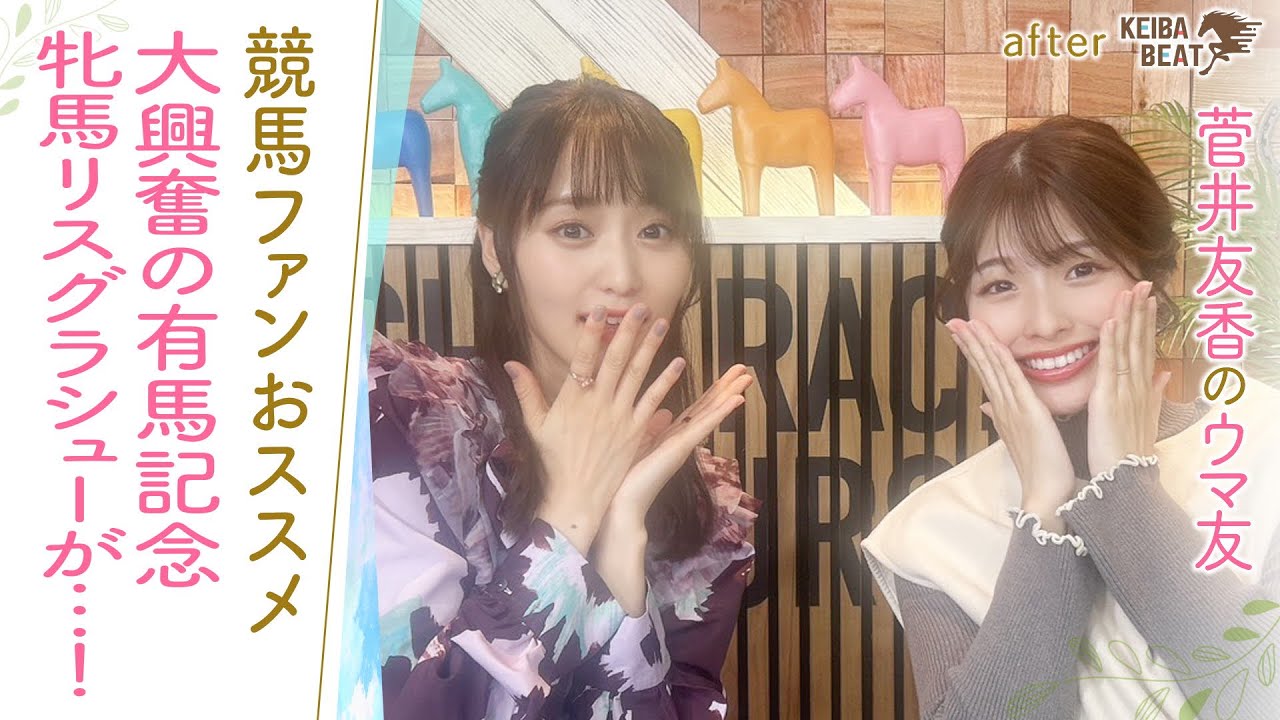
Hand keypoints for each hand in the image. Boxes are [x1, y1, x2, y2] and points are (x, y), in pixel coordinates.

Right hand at [505, 303, 684, 554]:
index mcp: (572, 399)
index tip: (599, 311)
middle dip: (628, 331)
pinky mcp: (636, 432)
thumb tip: (511, 363)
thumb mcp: (535, 425)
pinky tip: (677, 363)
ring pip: (637, 374)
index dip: (591, 334)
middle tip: (640, 307)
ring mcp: (620, 417)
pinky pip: (653, 401)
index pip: (583, 358)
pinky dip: (666, 381)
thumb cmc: (554, 461)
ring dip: (650, 347)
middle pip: (615, 360)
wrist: (577, 497)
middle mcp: (598, 404)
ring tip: (661, 323)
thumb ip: (527, 392)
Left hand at [592, 364, 751, 615]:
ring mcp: (683, 445)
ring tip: (748, 377)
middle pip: (708, 408)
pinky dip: (721, 412)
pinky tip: (737, 400)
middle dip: (726, 387)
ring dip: (730, 395)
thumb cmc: (622, 477)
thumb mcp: (637, 442)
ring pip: (710, 414)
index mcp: (671, 437)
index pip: (697, 408)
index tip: (727, 374)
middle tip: (745, 368)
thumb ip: (651, 426)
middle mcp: (681, 440)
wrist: (619, 505)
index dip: (713, 391)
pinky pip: (703, 427)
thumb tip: (664, 411)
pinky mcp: (680, 449)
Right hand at [947, 318, 1075, 525]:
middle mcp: (1002, 408)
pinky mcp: (1027, 410)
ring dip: (978, 344)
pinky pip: (1010, 377)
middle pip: (982, 368)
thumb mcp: (1020, 440)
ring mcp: (1012, 408)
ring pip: (992, 368)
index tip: (963, 336)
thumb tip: (987, 407)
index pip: (986, 376)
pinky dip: (1000, 357)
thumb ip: (1004, 419)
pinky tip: (991, 341)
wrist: (1046, 494)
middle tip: (953, 323)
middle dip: (968, 344)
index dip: (973, 354)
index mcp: (1003, 413)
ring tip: (965, 324)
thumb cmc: (1041, 471)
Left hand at [1087, 280, 1171, 477]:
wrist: (1124, 479)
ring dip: (1128, 318)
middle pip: (1140, 342)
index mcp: (1142, 389)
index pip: (1145, 348)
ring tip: (1130, 291)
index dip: (1146, 323)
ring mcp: (1124, 391)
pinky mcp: (1107, 399)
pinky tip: (1110, 321)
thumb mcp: (1145, 419)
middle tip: (1143, 283)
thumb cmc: (1128, 453)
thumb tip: (1165, 374)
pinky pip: (1110, 365)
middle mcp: (1137, 386)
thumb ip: (1155, 395)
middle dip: (1141, 312)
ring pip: (1127, 347)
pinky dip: (1111, 342)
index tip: (1148, 299)